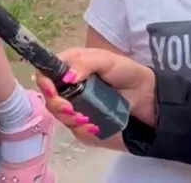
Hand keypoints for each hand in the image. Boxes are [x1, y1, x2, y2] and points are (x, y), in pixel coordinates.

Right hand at [34, 47, 157, 144]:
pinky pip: (75, 130)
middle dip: (58, 106)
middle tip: (72, 110)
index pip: (44, 74)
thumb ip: (85, 63)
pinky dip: (82, 130)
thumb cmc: (126, 72)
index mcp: (69, 66)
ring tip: (88, 118)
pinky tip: (94, 126)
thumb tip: (66, 77)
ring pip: (59, 116)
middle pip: (48, 99)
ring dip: (70, 119)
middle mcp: (67, 86)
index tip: (53, 92)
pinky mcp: (83, 122)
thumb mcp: (107, 60)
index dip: (44, 83)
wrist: (147, 96)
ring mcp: (75, 105)